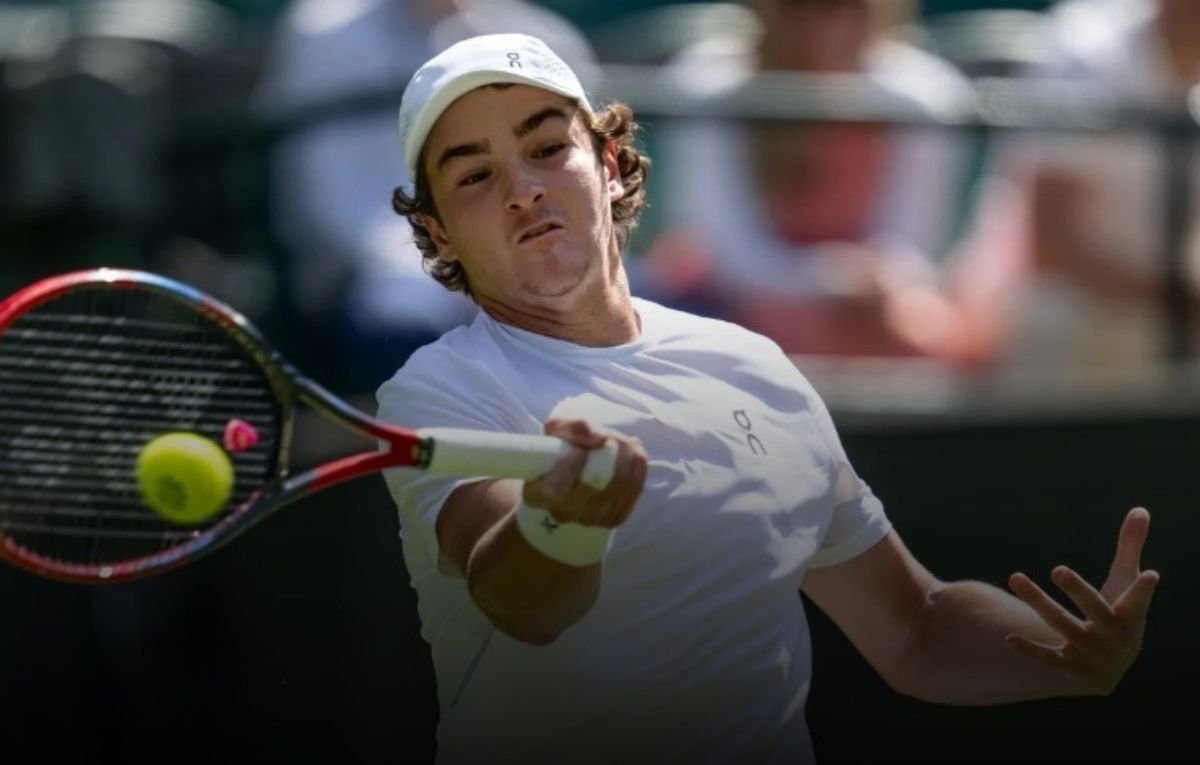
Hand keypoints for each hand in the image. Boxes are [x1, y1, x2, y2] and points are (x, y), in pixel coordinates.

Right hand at [523, 419, 646, 529]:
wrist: (577, 469)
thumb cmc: (561, 447)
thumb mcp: (558, 428)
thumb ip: (573, 427)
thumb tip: (599, 438)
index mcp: (538, 493)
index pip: (554, 490)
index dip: (569, 469)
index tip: (578, 451)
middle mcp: (563, 512)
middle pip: (595, 485)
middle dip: (609, 452)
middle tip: (608, 435)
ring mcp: (590, 519)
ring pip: (619, 484)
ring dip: (626, 455)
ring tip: (622, 440)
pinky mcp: (615, 518)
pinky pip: (635, 489)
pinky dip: (638, 466)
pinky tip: (633, 454)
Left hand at [1005, 507, 1159, 694]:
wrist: (1110, 669)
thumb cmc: (1118, 612)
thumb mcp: (1124, 582)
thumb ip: (1130, 548)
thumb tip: (1140, 509)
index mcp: (1130, 615)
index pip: (1139, 599)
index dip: (1144, 589)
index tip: (1151, 574)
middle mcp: (1115, 637)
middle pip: (1094, 610)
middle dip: (1078, 590)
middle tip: (1058, 568)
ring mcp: (1093, 654)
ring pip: (1063, 625)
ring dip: (1038, 602)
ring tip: (1015, 577)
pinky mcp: (1072, 668)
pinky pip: (1049, 659)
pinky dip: (1030, 650)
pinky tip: (1009, 638)